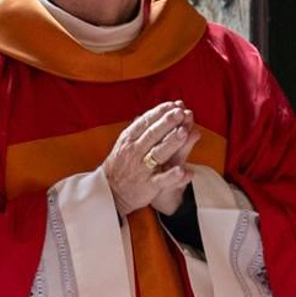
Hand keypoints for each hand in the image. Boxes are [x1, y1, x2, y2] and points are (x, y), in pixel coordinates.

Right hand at [103, 101, 197, 217]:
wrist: (110, 191)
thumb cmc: (121, 164)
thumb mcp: (125, 143)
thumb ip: (140, 128)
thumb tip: (156, 112)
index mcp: (128, 139)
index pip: (145, 122)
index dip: (160, 112)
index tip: (173, 105)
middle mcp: (134, 152)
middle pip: (153, 134)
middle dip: (168, 122)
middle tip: (181, 113)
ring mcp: (141, 169)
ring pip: (158, 153)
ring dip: (172, 142)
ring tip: (184, 132)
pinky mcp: (148, 185)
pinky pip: (162, 180)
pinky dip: (172, 175)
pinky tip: (183, 170)